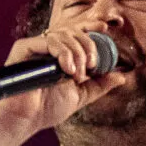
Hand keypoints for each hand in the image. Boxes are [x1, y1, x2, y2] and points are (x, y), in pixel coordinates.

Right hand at [0, 25, 133, 135]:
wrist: (27, 119)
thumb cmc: (48, 108)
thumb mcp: (81, 95)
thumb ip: (100, 85)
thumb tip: (121, 76)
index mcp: (61, 55)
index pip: (76, 31)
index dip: (90, 25)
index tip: (104, 27)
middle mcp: (48, 47)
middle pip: (73, 30)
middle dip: (88, 46)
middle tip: (91, 66)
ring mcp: (36, 46)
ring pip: (63, 33)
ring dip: (77, 52)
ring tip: (77, 74)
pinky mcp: (24, 48)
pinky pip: (48, 39)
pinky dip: (62, 52)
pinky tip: (66, 69)